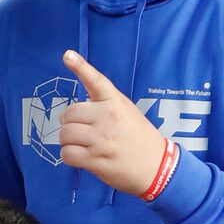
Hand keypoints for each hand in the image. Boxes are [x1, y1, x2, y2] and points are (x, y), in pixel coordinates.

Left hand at [58, 50, 168, 197]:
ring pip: (65, 134)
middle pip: (69, 114)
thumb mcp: (128, 112)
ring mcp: (101, 139)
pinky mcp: (95, 160)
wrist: (158, 167)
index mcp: (115, 103)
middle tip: (80, 130)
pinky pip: (67, 154)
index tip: (67, 55)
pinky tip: (80, 156)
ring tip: (81, 144)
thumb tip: (68, 114)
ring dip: (68, 140)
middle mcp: (107, 118)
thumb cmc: (140, 138)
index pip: (96, 81)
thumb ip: (104, 106)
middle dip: (69, 123)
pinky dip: (69, 156)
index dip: (80, 66)